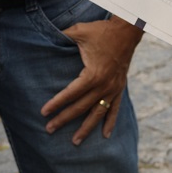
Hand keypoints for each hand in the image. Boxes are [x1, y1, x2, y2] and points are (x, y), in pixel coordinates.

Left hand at [40, 16, 143, 144]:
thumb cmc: (101, 31)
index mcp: (92, 74)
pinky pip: (115, 109)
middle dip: (64, 119)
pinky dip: (110, 122)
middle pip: (80, 107)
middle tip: (49, 129)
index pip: (70, 94)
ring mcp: (113, 89)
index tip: (44, 113)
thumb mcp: (79, 31)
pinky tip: (105, 135)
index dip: (56, 104)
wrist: (127, 31)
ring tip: (75, 141)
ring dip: (86, 129)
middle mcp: (103, 85)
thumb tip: (44, 33)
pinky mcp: (120, 88)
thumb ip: (62, 35)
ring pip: (97, 114)